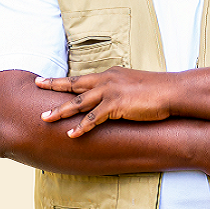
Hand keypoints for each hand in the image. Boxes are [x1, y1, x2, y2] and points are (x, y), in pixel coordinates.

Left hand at [36, 67, 173, 136]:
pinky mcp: (117, 105)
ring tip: (44, 118)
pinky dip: (81, 127)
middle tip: (36, 85)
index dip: (63, 80)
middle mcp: (107, 80)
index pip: (82, 78)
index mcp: (111, 74)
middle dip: (53, 85)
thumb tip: (113, 101)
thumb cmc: (158, 91)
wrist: (173, 91)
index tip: (47, 79)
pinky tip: (71, 134)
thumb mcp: (134, 86)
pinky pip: (94, 118)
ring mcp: (111, 91)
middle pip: (74, 84)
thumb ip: (120, 91)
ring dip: (61, 110)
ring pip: (79, 101)